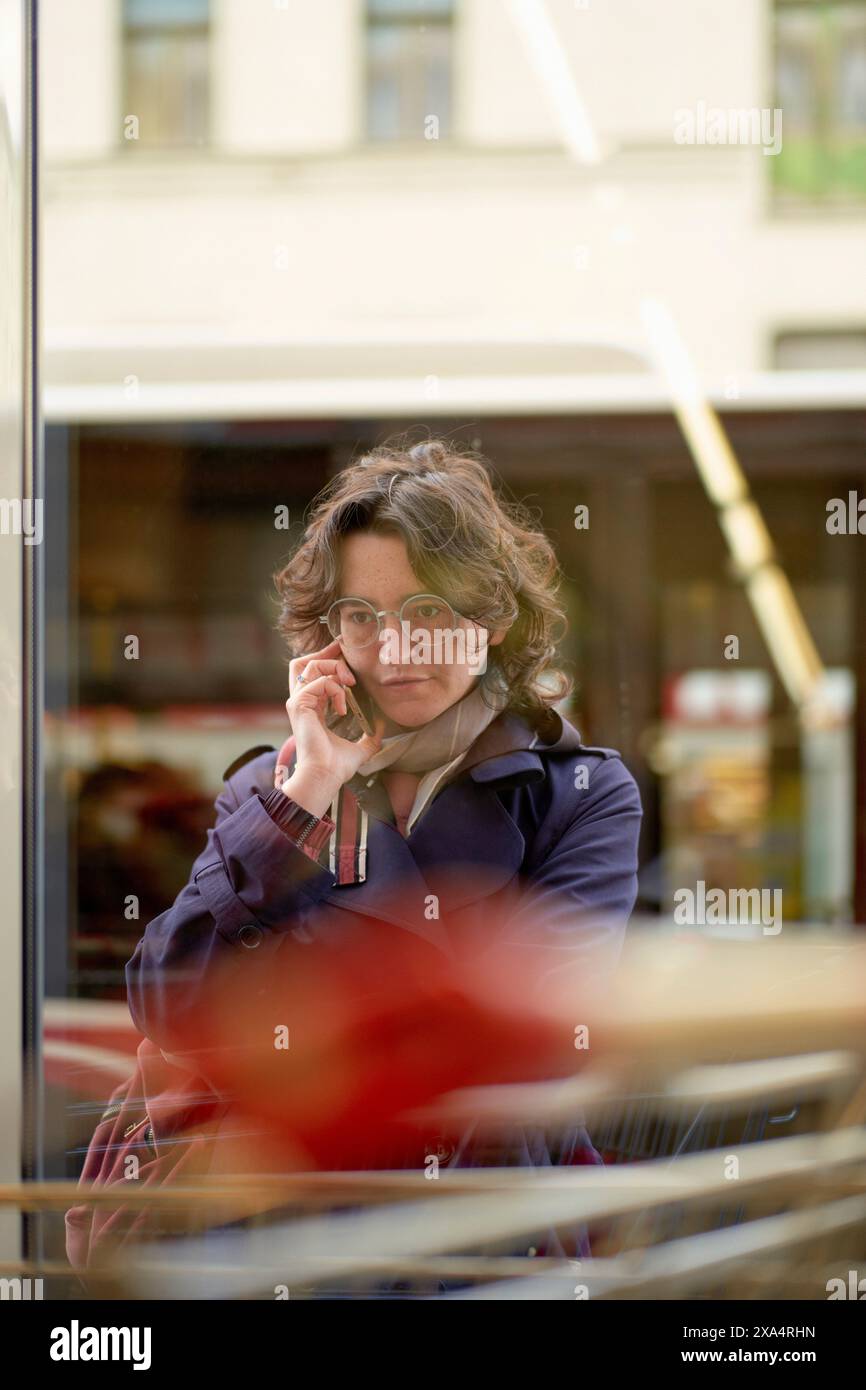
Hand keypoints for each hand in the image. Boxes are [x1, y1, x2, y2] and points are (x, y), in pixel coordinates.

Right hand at [282, 639, 384, 814]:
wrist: (325, 776)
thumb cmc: (336, 766)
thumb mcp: (359, 749)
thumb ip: (369, 738)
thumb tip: (382, 730)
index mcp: (311, 708)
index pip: (313, 675)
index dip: (327, 660)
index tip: (345, 654)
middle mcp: (301, 702)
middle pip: (303, 663)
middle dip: (324, 653)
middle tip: (343, 651)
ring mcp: (298, 703)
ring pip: (310, 666)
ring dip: (334, 668)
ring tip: (350, 683)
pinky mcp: (299, 705)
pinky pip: (319, 682)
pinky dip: (336, 689)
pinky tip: (343, 707)